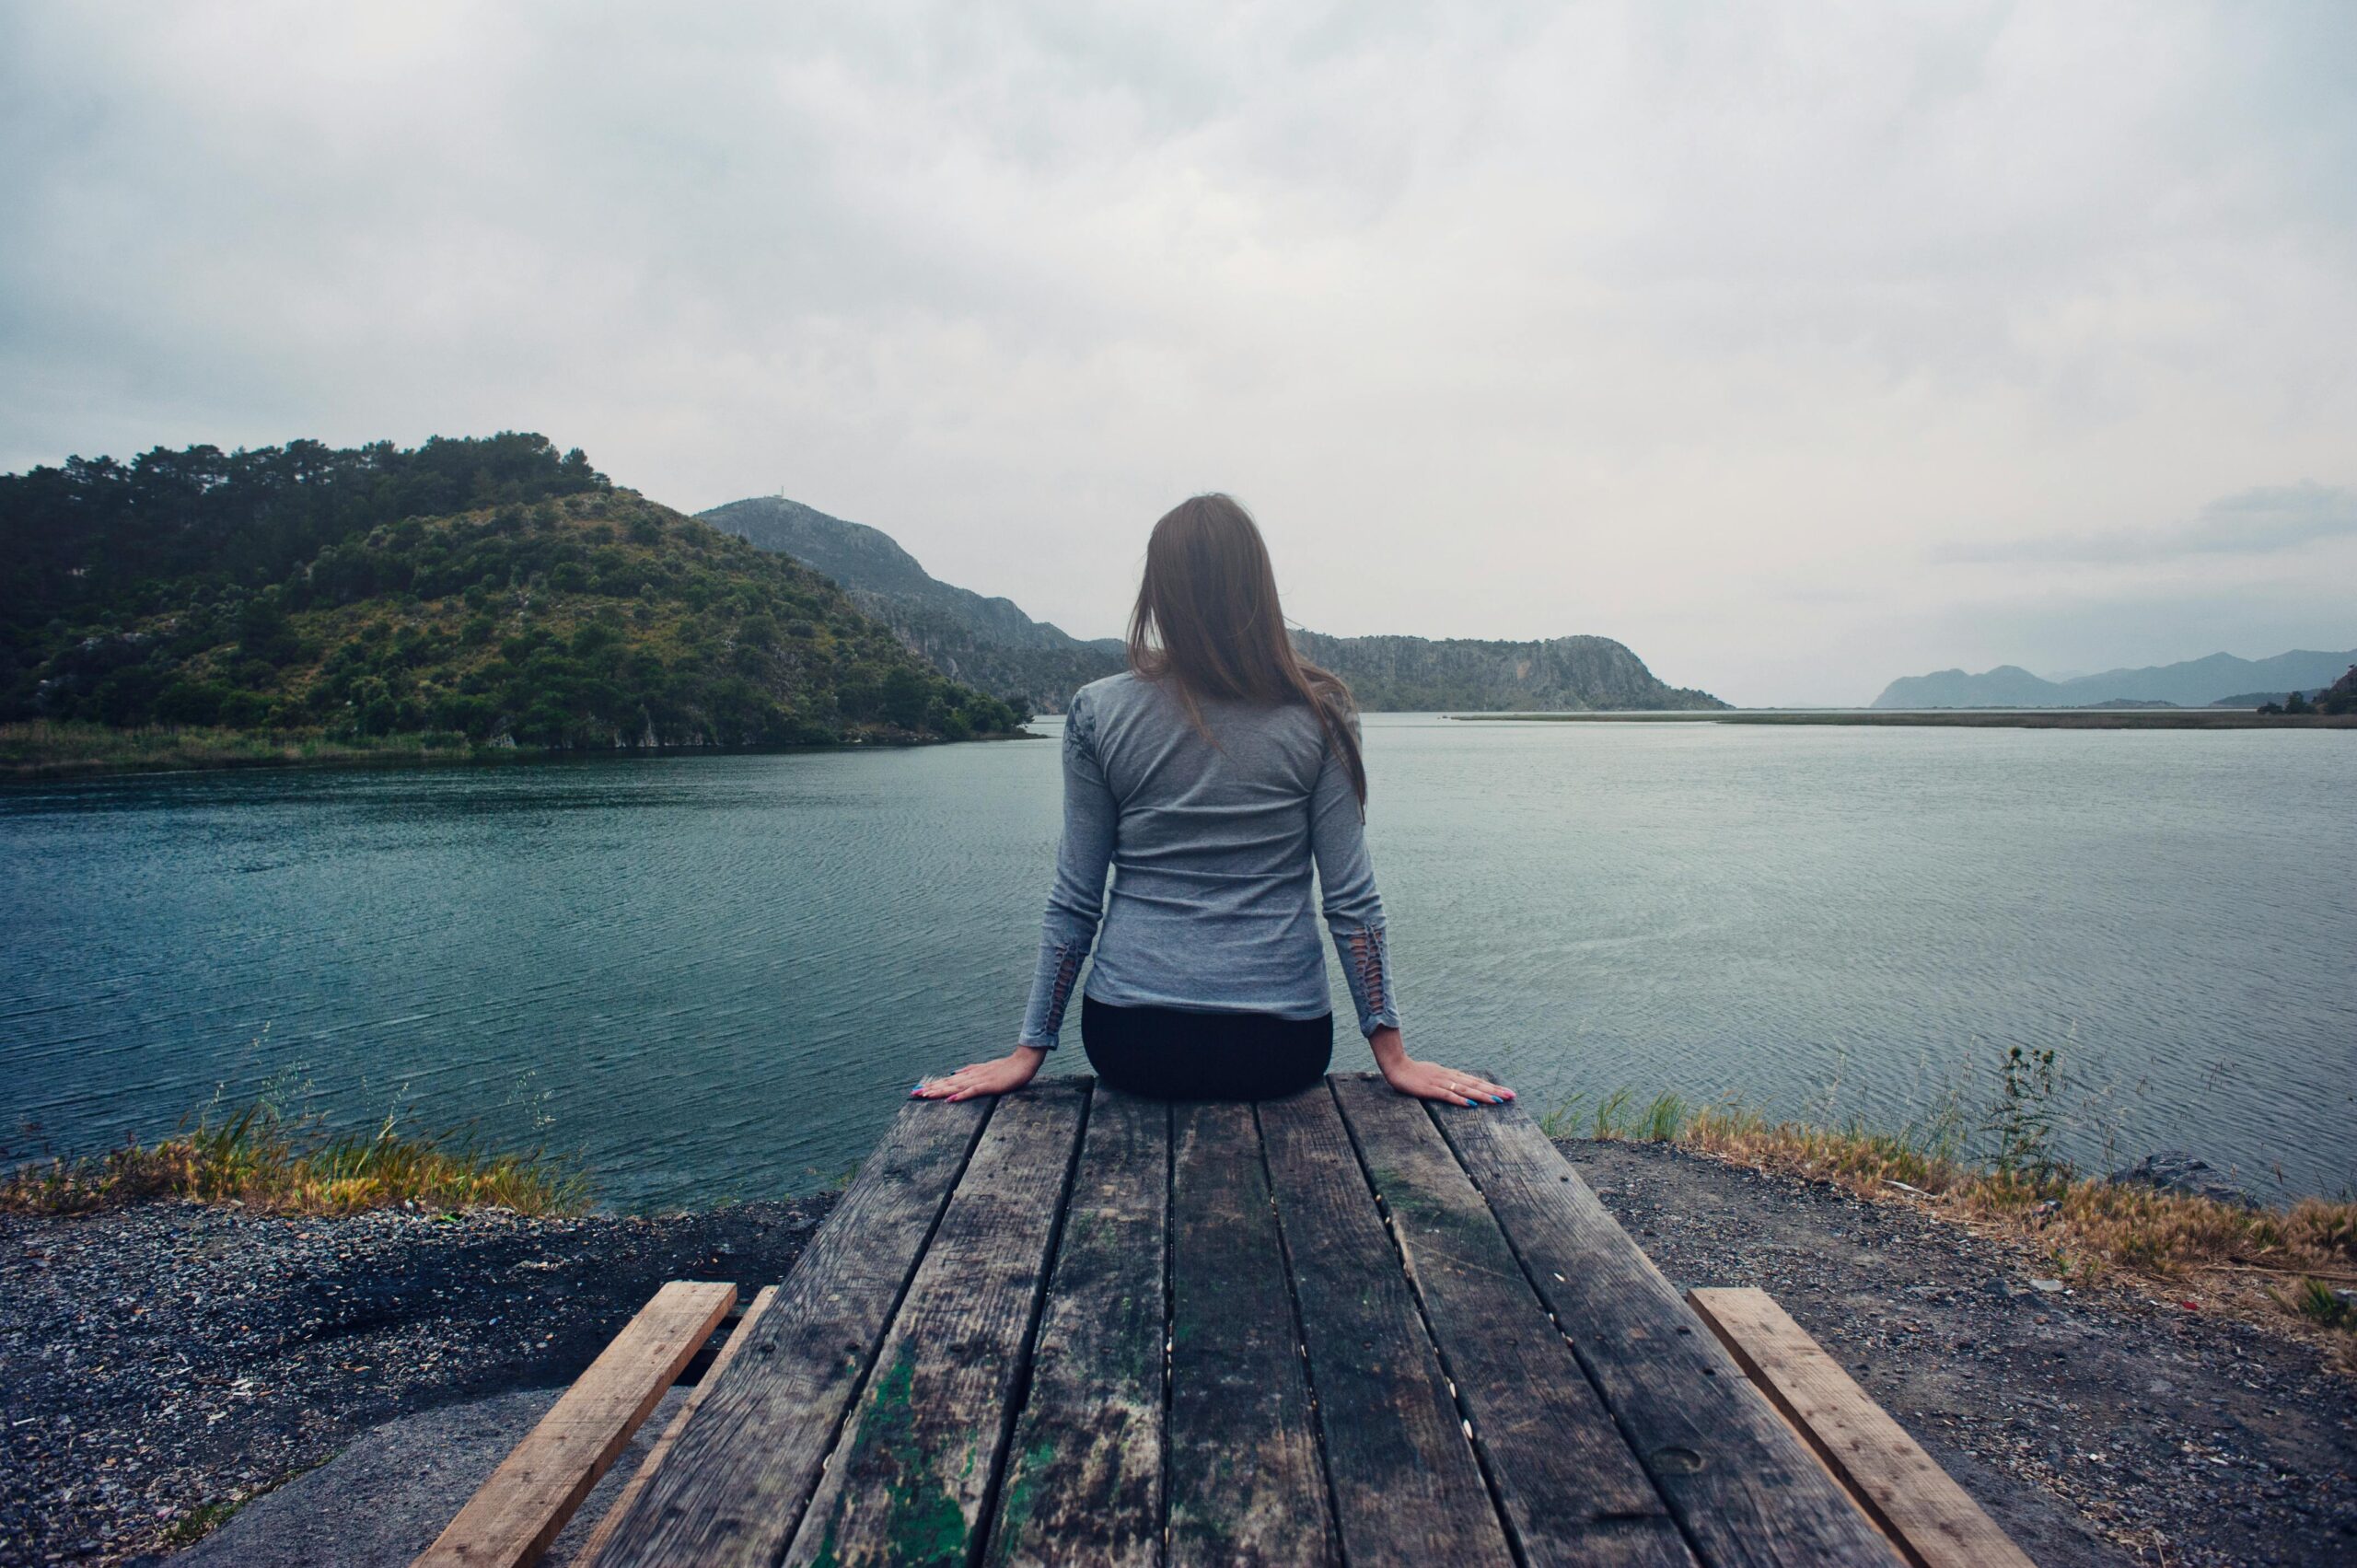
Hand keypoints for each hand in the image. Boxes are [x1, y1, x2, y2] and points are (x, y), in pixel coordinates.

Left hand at [912, 1046, 1045, 1101]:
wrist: (1024, 1062)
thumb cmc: (1007, 1067)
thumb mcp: (985, 1068)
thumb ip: (970, 1070)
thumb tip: (954, 1073)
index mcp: (971, 1073)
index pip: (948, 1081)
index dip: (933, 1085)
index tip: (918, 1090)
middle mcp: (972, 1076)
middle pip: (947, 1084)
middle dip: (930, 1089)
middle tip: (914, 1093)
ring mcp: (980, 1080)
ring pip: (956, 1087)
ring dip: (940, 1091)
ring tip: (926, 1095)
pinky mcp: (989, 1085)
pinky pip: (972, 1091)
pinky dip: (961, 1095)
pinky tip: (950, 1100)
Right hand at [1369, 1026, 1512, 1106]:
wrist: (1397, 1066)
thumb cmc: (1415, 1073)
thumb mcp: (1436, 1076)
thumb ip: (1449, 1082)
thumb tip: (1464, 1088)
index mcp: (1452, 1075)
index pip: (1477, 1081)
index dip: (1493, 1087)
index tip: (1508, 1092)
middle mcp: (1450, 1077)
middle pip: (1476, 1084)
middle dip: (1495, 1091)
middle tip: (1512, 1096)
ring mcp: (1441, 1083)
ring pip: (1466, 1089)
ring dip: (1483, 1095)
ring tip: (1498, 1100)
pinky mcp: (1430, 1089)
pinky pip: (1448, 1095)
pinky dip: (1460, 1099)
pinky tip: (1471, 1104)